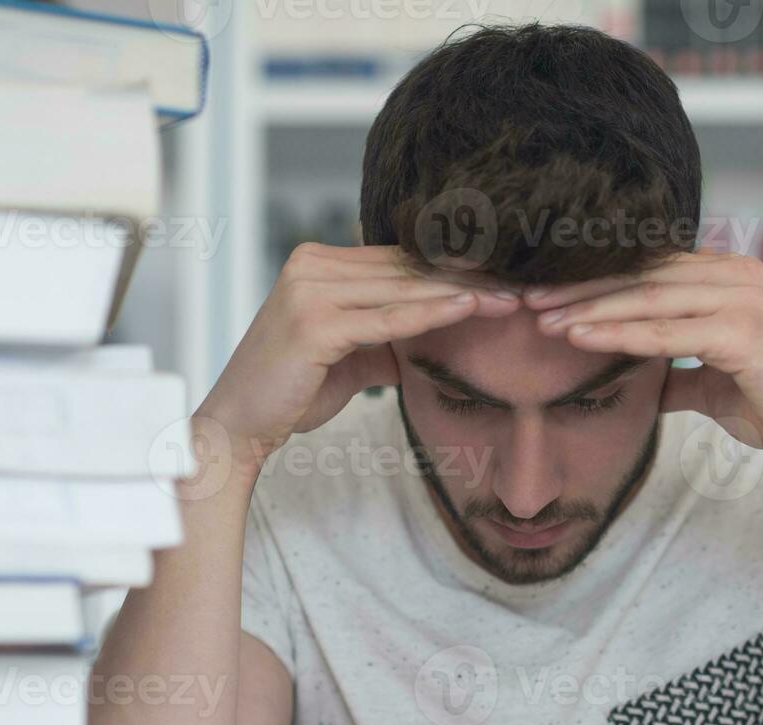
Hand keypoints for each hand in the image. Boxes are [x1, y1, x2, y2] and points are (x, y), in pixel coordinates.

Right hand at [196, 243, 521, 478]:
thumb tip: (437, 332)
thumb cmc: (294, 392)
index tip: (503, 281)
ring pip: (403, 288)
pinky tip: (469, 310)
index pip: (400, 261)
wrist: (240, 425)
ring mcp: (310, 290)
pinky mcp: (314, 322)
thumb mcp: (352, 354)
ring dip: (462, 293)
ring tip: (510, 300)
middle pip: (406, 268)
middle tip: (522, 286)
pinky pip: (388, 318)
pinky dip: (431, 314)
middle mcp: (310, 265)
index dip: (453, 270)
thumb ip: (389, 335)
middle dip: (467, 278)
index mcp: (317, 263)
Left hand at [523, 251, 762, 487]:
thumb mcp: (712, 381)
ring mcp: (743, 298)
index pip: (650, 270)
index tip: (548, 295)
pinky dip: (621, 334)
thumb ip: (675, 370)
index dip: (597, 282)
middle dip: (582, 289)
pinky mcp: (744, 330)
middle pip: (643, 277)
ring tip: (544, 320)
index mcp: (729, 275)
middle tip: (528, 300)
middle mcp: (737, 274)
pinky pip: (667, 331)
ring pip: (649, 299)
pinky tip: (582, 338)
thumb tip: (638, 379)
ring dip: (591, 309)